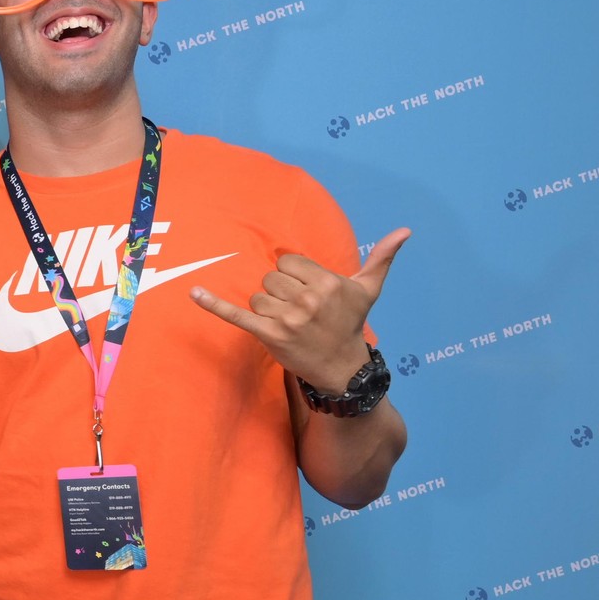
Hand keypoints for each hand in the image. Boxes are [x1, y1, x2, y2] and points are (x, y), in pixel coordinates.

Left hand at [191, 227, 410, 387]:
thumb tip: (405, 231)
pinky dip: (213, 304)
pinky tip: (193, 292)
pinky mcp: (268, 335)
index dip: (294, 276)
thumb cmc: (351, 324)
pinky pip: (235, 314)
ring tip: (288, 323)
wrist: (342, 368)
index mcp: (327, 283)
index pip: (288, 262)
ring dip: (266, 307)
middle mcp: (308, 299)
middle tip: (299, 312)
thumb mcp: (367, 290)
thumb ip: (381, 258)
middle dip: (280, 292)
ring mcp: (287, 319)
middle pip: (270, 277)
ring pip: (257, 295)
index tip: (308, 293)